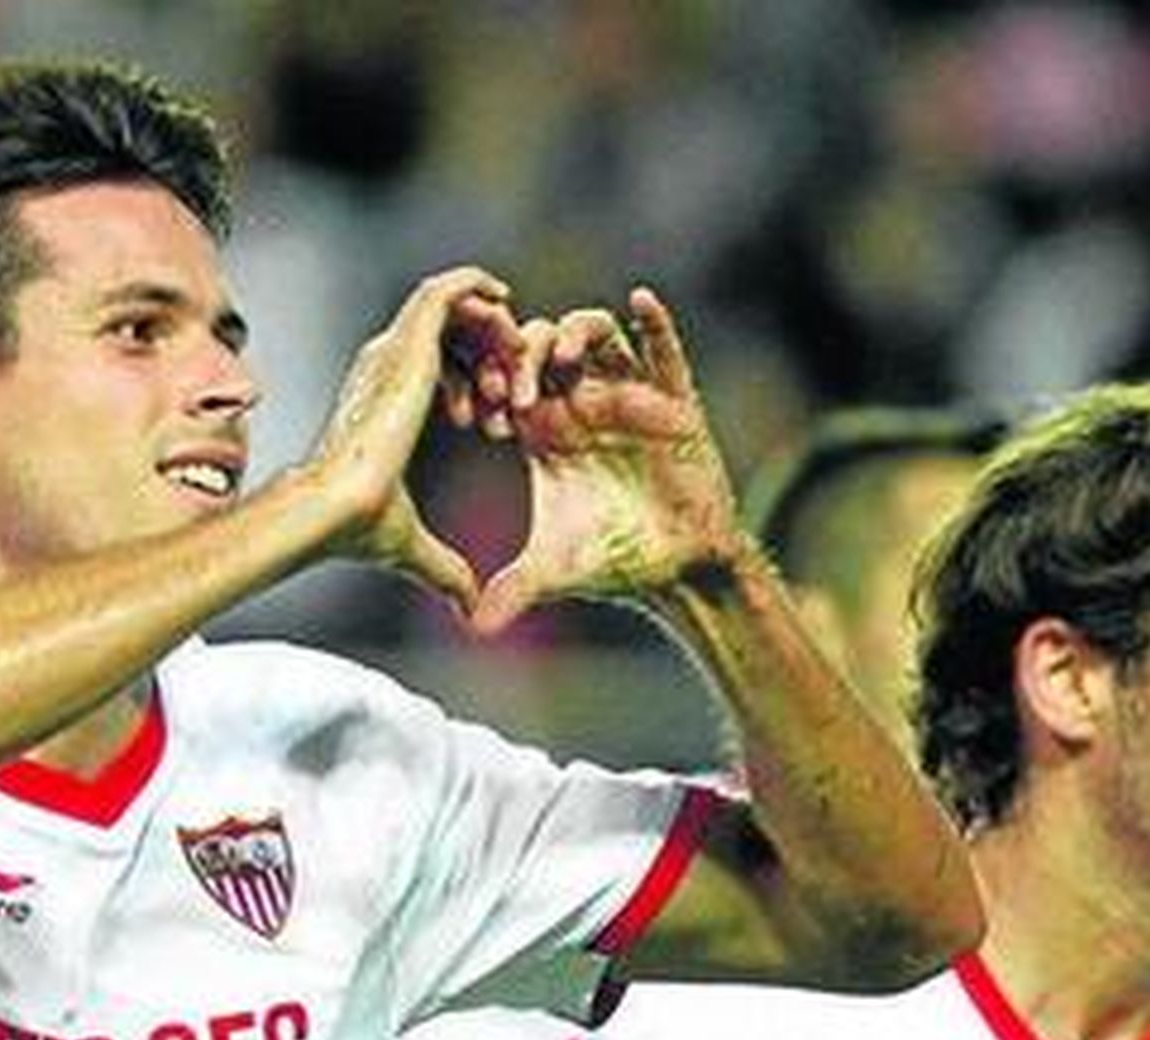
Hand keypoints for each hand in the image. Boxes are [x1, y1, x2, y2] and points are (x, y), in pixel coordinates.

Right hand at [309, 266, 522, 610]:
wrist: (335, 510)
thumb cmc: (359, 527)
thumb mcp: (415, 546)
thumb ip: (444, 568)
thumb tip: (468, 608)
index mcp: (386, 401)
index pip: (436, 366)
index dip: (476, 385)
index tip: (497, 427)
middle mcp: (385, 367)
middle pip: (446, 332)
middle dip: (489, 358)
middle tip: (513, 399)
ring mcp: (393, 351)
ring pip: (451, 306)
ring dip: (491, 329)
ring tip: (518, 361)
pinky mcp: (406, 344)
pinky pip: (448, 290)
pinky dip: (479, 289)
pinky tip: (507, 304)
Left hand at [471, 287, 748, 634]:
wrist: (678, 572)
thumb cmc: (616, 562)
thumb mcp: (552, 572)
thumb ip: (511, 589)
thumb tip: (471, 628)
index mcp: (545, 432)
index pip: (506, 381)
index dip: (488, 385)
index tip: (480, 417)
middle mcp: (582, 403)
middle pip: (542, 344)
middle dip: (522, 356)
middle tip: (515, 392)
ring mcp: (628, 395)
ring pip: (595, 333)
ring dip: (573, 334)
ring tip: (559, 358)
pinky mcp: (673, 400)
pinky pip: (663, 349)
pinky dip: (654, 322)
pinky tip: (641, 302)